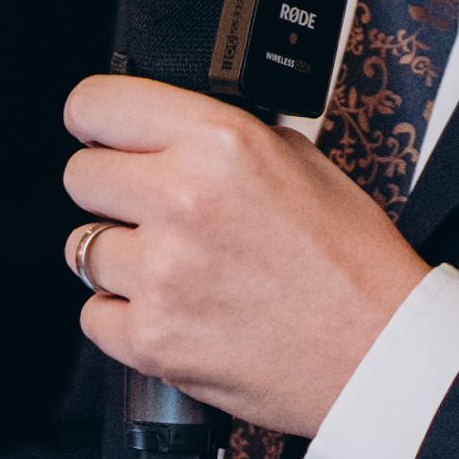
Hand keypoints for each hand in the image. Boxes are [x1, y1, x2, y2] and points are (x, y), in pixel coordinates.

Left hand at [63, 78, 425, 437]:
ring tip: (174, 268)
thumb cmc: (353, 262)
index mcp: (221, 143)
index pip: (96, 105)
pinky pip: (93, 316)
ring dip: (120, 256)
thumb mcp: (303, 161)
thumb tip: (167, 131)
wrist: (377, 353)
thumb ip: (225, 138)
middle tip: (151, 209)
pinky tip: (172, 310)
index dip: (93, 120)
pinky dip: (124, 316)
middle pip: (80, 176)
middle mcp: (183, 200)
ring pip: (81, 248)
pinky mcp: (152, 340)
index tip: (99, 133)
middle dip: (111, 190)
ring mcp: (162, 274)